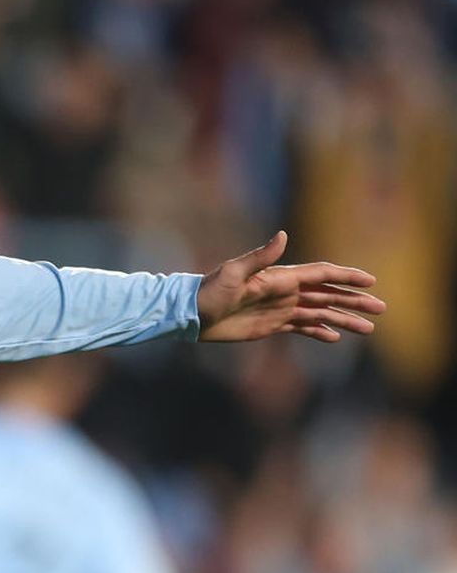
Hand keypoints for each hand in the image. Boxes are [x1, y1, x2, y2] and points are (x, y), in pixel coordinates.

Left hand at [196, 231, 383, 342]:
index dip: (346, 277)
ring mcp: (280, 309)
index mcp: (281, 278)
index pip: (322, 275)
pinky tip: (335, 338)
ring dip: (344, 319)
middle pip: (328, 295)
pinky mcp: (272, 325)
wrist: (191, 315)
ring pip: (321, 312)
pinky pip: (302, 327)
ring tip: (369, 328)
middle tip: (381, 308)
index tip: (370, 282)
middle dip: (355, 301)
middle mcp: (286, 292)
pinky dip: (319, 331)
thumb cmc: (209, 291)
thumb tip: (283, 235)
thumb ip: (260, 257)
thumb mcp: (233, 273)